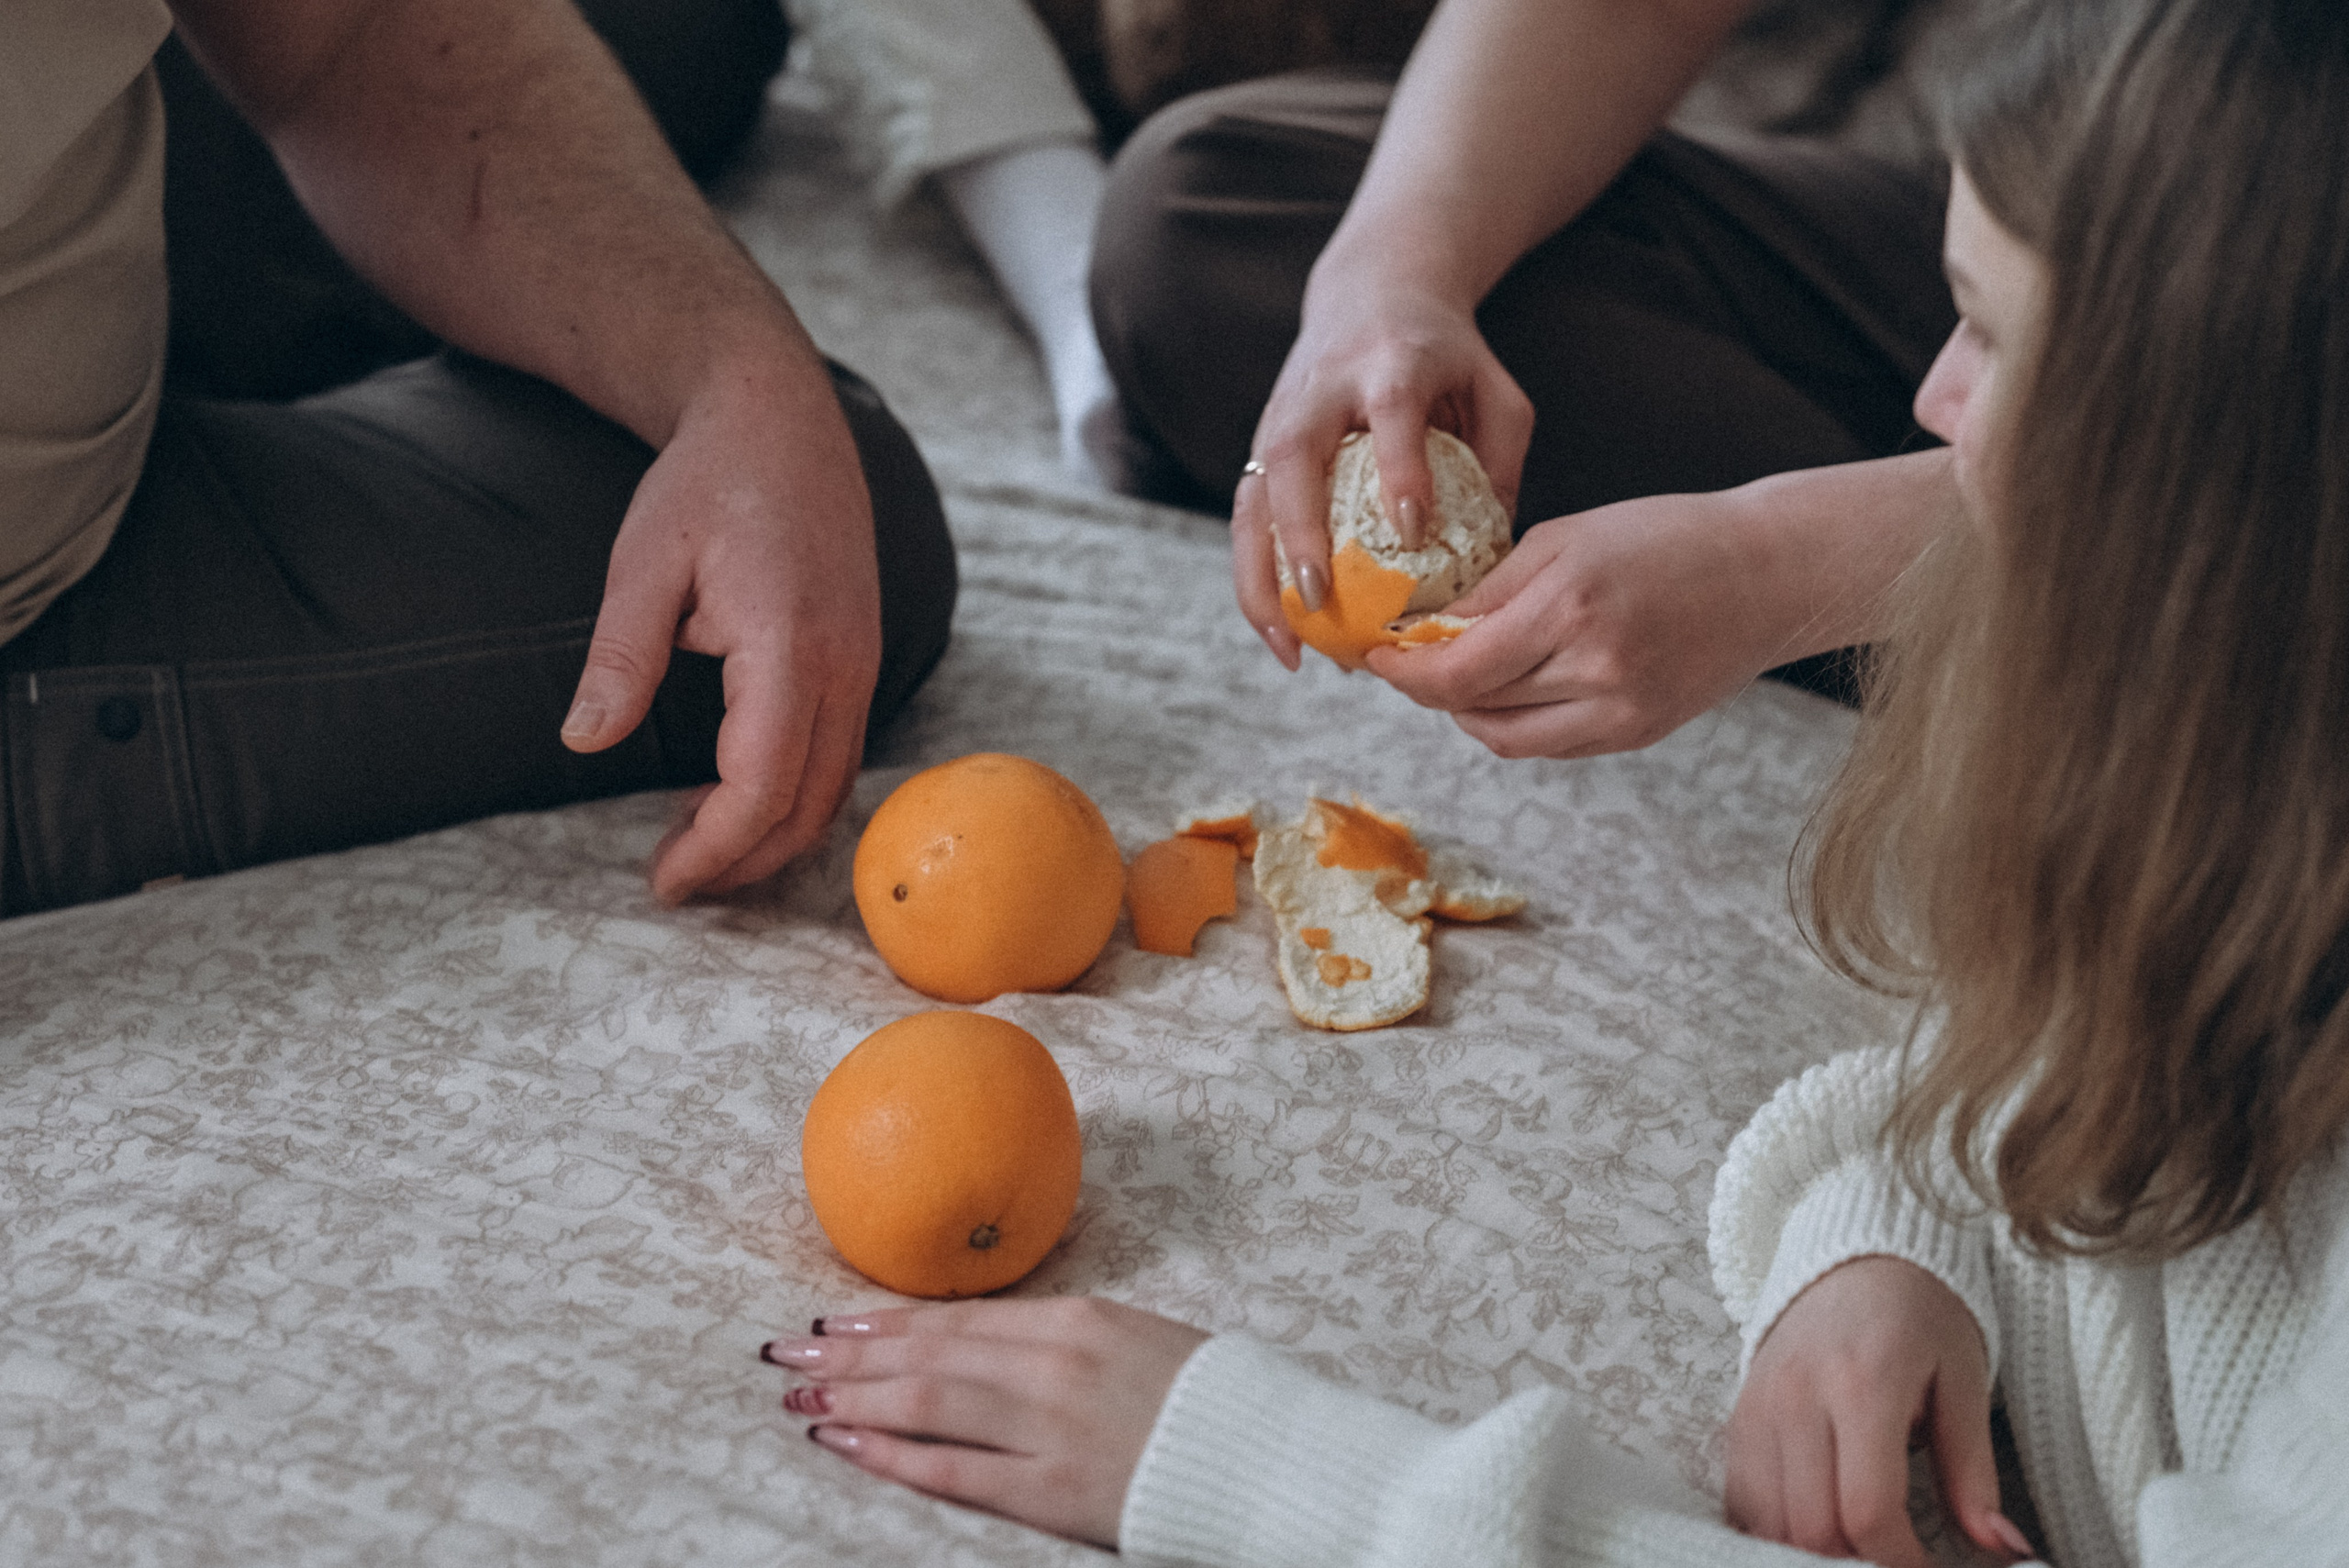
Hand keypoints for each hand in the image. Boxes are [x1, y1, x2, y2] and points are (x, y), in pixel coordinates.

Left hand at [562, 357, 882, 902]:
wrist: (778, 414)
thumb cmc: (709, 480)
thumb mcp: (644, 560)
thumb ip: (620, 657)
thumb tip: (583, 742)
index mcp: (789, 646)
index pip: (761, 786)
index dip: (713, 848)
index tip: (662, 880)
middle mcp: (844, 664)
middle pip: (808, 806)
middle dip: (743, 860)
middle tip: (674, 880)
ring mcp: (864, 662)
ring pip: (834, 787)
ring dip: (772, 833)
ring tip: (699, 846)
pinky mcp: (863, 657)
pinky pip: (841, 752)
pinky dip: (793, 792)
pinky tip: (734, 789)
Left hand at [761, 1297, 1208, 1546]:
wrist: (1271, 1456)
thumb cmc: (1207, 1401)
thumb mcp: (1136, 1341)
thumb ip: (1064, 1338)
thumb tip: (990, 1342)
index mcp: (1078, 1320)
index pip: (959, 1319)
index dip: (887, 1323)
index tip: (833, 1322)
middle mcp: (1054, 1364)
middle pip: (929, 1353)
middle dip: (849, 1354)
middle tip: (787, 1353)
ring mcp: (1052, 1427)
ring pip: (929, 1401)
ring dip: (855, 1396)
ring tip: (802, 1397)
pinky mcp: (1056, 1491)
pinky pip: (956, 1471)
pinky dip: (894, 1455)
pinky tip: (849, 1444)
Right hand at [1234, 272, 1533, 668]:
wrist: (1372, 292)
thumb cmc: (1446, 355)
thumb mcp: (1495, 390)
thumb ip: (1503, 462)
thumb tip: (1496, 558)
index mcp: (1392, 363)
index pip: (1391, 412)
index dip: (1399, 470)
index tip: (1414, 530)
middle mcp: (1323, 389)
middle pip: (1294, 456)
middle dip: (1301, 531)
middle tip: (1321, 600)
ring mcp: (1280, 416)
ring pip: (1252, 497)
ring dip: (1261, 575)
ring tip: (1289, 644)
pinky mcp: (1259, 447)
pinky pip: (1246, 519)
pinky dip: (1255, 579)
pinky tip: (1281, 633)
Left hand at [1363, 488, 1801, 758]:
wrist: (1769, 574)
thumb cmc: (1667, 536)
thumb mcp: (1567, 537)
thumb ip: (1493, 589)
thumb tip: (1427, 628)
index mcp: (1572, 606)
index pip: (1459, 667)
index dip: (1406, 670)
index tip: (1377, 655)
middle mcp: (1596, 668)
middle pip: (1475, 705)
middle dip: (1428, 686)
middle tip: (1406, 661)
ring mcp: (1619, 711)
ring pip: (1505, 737)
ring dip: (1466, 711)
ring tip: (1455, 676)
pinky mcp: (1635, 733)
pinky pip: (1547, 744)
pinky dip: (1512, 722)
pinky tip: (1507, 689)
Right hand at [1724, 1256, 2031, 1567]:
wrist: (1856, 1254)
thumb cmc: (1920, 1313)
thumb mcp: (1964, 1379)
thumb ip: (1974, 1471)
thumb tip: (2002, 1547)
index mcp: (1863, 1384)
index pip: (1868, 1511)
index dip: (1902, 1563)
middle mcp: (1797, 1397)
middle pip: (1812, 1527)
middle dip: (1859, 1564)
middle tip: (1899, 1560)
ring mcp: (1758, 1405)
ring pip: (1769, 1522)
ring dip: (1813, 1552)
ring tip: (1861, 1548)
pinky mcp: (1739, 1413)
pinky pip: (1740, 1498)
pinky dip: (1773, 1529)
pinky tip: (1815, 1526)